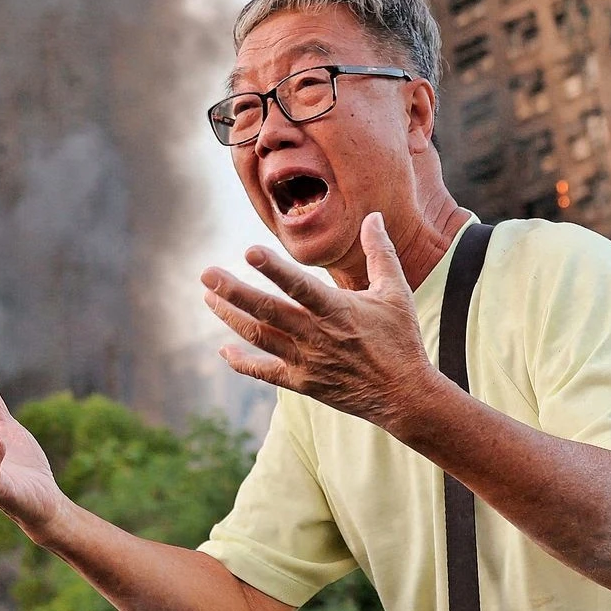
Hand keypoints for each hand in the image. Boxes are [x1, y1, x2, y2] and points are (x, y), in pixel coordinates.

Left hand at [202, 213, 443, 434]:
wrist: (404, 395)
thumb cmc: (400, 338)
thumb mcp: (395, 292)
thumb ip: (380, 252)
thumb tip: (372, 215)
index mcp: (337, 310)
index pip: (300, 286)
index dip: (274, 269)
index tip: (249, 251)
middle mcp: (316, 335)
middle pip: (267, 311)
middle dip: (234, 292)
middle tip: (206, 274)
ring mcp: (306, 361)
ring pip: (259, 337)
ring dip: (230, 317)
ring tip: (207, 297)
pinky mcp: (302, 383)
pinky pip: (264, 372)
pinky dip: (242, 363)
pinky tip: (224, 351)